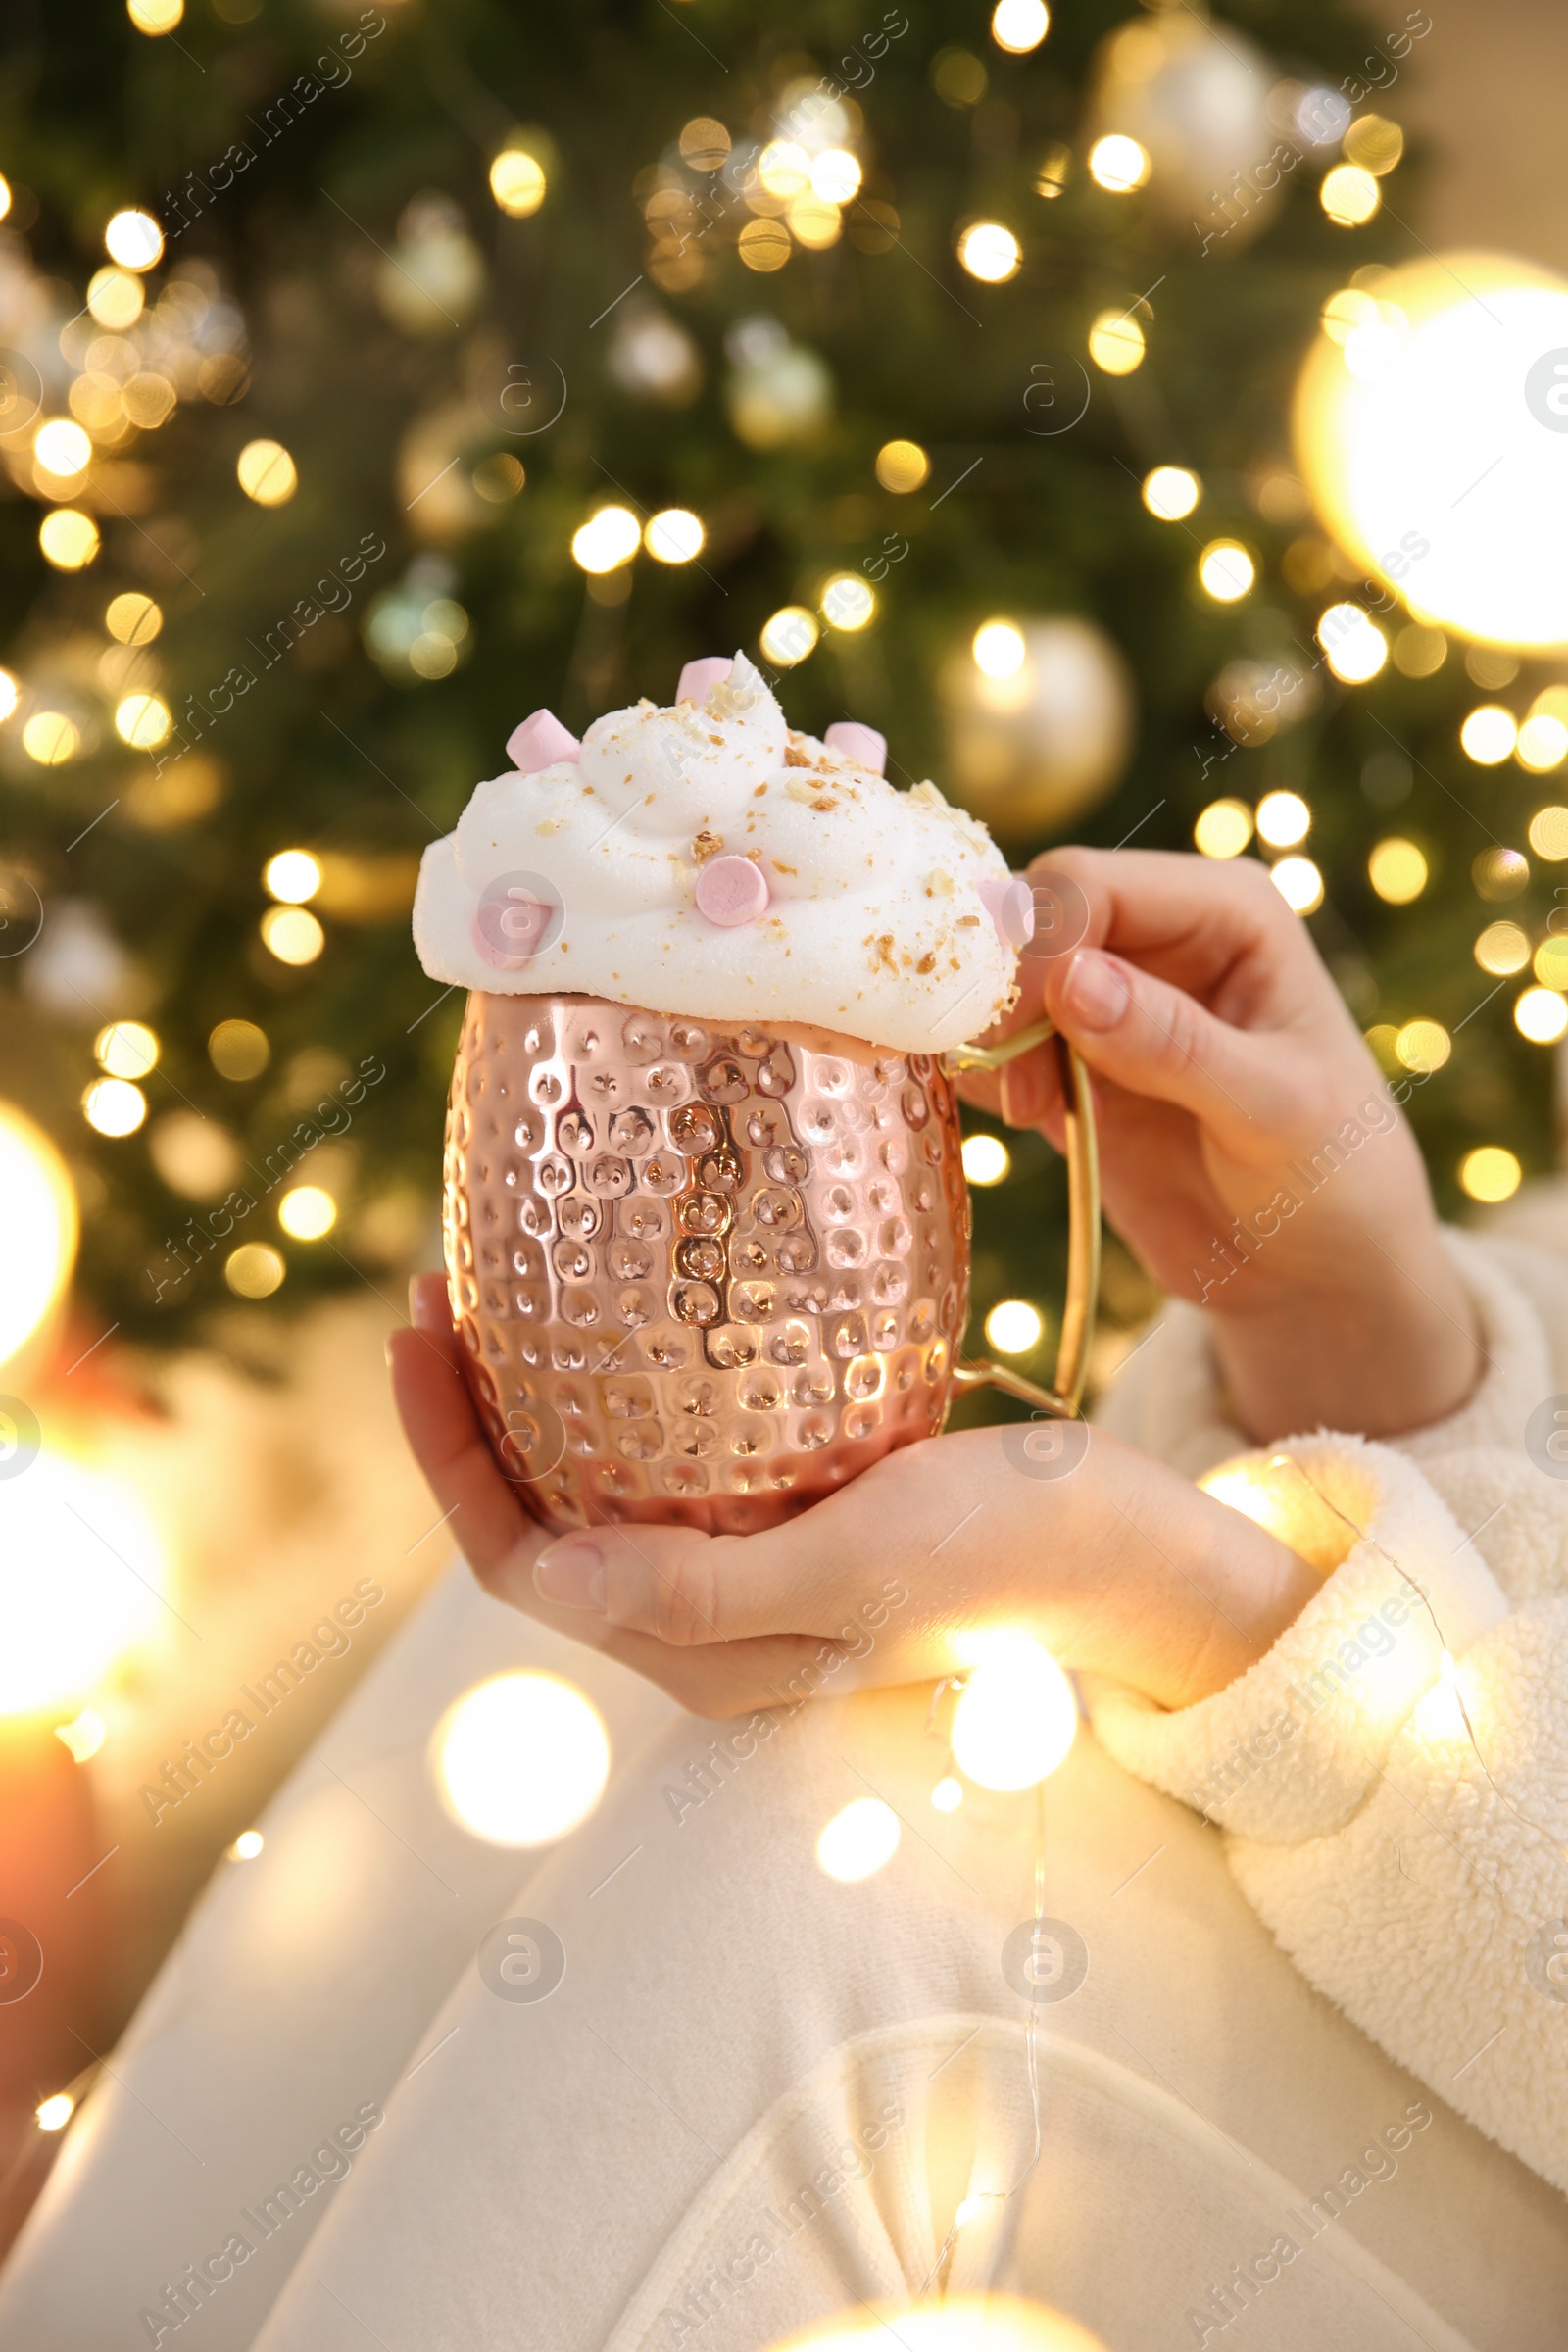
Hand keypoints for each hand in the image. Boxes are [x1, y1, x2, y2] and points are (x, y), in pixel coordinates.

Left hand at [390, 1278, 1316, 1718]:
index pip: (521, 1562)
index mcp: (702, 1654)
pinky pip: (675, 1452)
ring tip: (509, 1274)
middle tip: (444, 1280)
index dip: (446, 1458)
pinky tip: (636, 1299)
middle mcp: (708, 1624)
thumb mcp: (860, 1560)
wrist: (1143, 1555)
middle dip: (470, 1413)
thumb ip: (708, 1586)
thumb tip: (543, 1579)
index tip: (422, 1328)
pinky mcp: (798, 1516)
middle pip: (539, 1518)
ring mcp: (753, 1570)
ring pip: (599, 1481)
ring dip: (537, 1390)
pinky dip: (626, 1381)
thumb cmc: (1013, 1556)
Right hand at [959, 848, 1480, 1445]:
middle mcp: (1163, 937)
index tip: (1018, 1037)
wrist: (1317, 1269)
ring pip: (1001, 984)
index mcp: (1226, 911)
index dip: (1037, 948)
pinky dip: (985, 1076)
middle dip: (1004, 997)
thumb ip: (1176, 1043)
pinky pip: (998, 1046)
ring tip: (1035, 1113)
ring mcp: (1113, 999)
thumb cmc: (1335, 1176)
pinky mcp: (1075, 1063)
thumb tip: (1070, 977)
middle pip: (1029, 921)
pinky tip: (1022, 1120)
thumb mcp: (1273, 1110)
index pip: (1089, 887)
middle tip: (1024, 1091)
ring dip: (993, 1044)